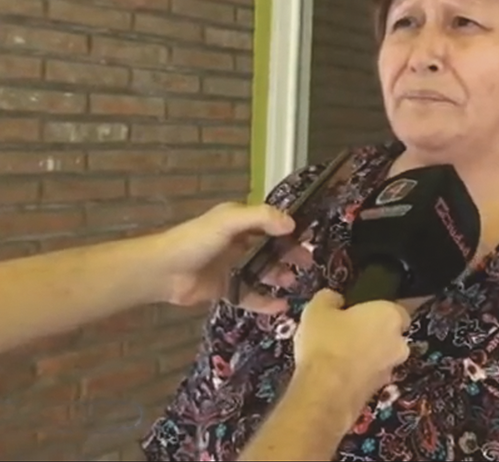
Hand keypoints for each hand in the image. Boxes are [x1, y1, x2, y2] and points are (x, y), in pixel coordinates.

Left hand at [155, 202, 296, 311]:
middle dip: (289, 255)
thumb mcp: (229, 221)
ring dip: (279, 277)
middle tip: (308, 263)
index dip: (290, 230)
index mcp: (239, 222)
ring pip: (262, 272)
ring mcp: (232, 267)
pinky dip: (265, 302)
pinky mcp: (225, 289)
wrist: (163, 272)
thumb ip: (261, 218)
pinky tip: (281, 307)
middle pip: (270, 248)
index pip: (271, 223)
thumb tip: (292, 225)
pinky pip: (250, 296)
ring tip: (295, 284)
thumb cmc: (196, 241)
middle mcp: (237, 243)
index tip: (310, 238)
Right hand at [293, 289, 411, 423]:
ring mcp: (390, 370)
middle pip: (390, 335)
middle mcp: (398, 343)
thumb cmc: (326, 342)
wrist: (325, 392)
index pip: (396, 309)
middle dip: (373, 334)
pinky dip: (358, 374)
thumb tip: (334, 299)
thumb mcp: (318, 309)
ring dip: (366, 356)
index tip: (358, 312)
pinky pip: (370, 376)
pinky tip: (336, 373)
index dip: (376, 311)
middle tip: (346, 333)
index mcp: (390, 315)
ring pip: (380, 357)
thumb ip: (330, 299)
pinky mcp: (378, 392)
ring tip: (337, 355)